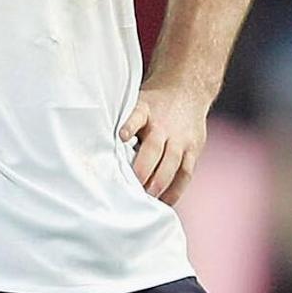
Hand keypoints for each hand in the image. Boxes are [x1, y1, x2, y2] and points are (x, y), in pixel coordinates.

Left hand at [119, 83, 209, 205]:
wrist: (188, 90)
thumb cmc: (154, 105)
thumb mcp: (137, 103)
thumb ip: (123, 124)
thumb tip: (98, 149)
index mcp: (145, 110)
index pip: (136, 116)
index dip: (129, 126)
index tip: (122, 137)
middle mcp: (164, 125)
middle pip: (154, 148)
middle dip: (143, 170)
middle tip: (131, 188)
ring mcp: (181, 138)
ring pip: (172, 164)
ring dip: (159, 184)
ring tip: (147, 200)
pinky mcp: (193, 149)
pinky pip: (186, 173)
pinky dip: (175, 190)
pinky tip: (164, 202)